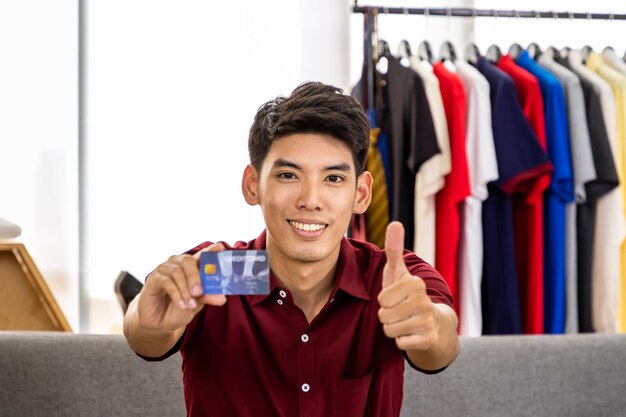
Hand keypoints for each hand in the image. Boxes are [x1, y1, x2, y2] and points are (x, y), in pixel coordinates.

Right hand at [136, 243, 226, 332]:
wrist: (160, 323)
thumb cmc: (179, 309)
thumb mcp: (197, 304)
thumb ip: (208, 297)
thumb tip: (222, 298)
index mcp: (191, 267)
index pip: (201, 255)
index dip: (210, 250)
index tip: (220, 247)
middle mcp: (177, 264)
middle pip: (187, 260)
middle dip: (195, 276)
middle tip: (199, 292)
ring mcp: (164, 270)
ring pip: (176, 271)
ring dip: (185, 289)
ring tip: (190, 304)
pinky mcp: (153, 279)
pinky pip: (165, 281)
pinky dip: (176, 294)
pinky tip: (181, 304)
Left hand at [377, 222, 438, 350]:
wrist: (434, 324)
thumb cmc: (408, 296)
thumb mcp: (399, 273)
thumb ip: (394, 250)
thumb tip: (395, 223)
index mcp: (415, 284)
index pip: (382, 298)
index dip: (384, 301)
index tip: (395, 298)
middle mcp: (424, 301)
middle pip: (383, 316)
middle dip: (386, 317)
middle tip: (399, 312)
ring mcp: (427, 321)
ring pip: (389, 330)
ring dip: (393, 329)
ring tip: (404, 322)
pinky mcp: (428, 339)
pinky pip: (400, 343)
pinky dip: (401, 341)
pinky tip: (411, 334)